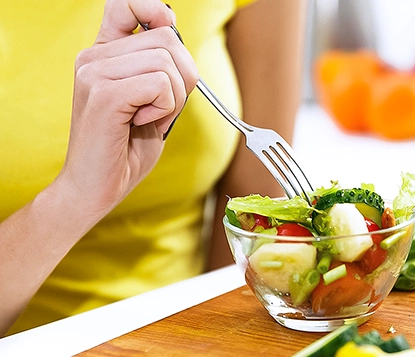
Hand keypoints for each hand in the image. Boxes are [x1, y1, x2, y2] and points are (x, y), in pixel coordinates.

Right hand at [58, 0, 197, 216]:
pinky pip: (161, 86)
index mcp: (103, 54)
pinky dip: (164, 110)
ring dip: (174, 98)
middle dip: (184, 78)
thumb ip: (162, 68)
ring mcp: (95, 73)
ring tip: (148, 118)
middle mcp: (94, 57)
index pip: (127, 4)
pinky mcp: (104, 94)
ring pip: (168, 63)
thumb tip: (177, 34)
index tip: (167, 32)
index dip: (156, 12)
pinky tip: (140, 124)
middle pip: (168, 39)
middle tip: (161, 107)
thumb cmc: (125, 147)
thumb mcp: (152, 100)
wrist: (95, 186)